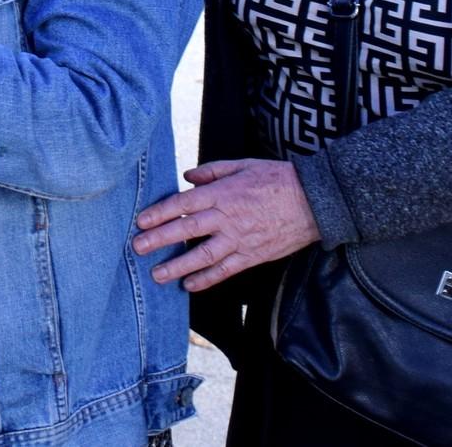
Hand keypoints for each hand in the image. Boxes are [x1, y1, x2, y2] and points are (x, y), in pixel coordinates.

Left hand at [131, 158, 319, 292]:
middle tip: (137, 248)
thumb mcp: (242, 164)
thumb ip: (212, 171)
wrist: (313, 201)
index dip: (160, 213)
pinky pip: (225, 270)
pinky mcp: (253, 255)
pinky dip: (207, 280)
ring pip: (203, 256)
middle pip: (187, 230)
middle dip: (159, 240)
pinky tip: (189, 286)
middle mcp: (227, 217)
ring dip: (177, 266)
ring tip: (156, 274)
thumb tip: (188, 177)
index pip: (183, 204)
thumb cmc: (277, 178)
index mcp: (222, 193)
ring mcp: (240, 239)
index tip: (141, 221)